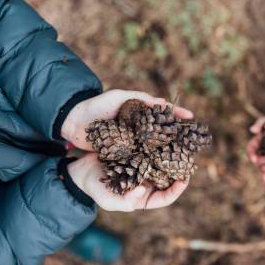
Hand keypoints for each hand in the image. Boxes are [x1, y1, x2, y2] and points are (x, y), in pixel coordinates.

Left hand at [61, 89, 193, 150]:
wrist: (73, 122)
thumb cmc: (97, 106)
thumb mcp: (120, 97)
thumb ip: (142, 99)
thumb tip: (165, 102)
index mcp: (141, 114)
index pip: (164, 116)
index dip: (177, 117)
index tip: (191, 119)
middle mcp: (139, 130)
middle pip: (163, 135)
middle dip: (177, 138)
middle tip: (192, 142)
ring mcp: (132, 144)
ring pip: (154, 149)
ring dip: (167, 154)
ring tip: (182, 158)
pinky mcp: (122, 156)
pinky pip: (140, 160)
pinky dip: (151, 163)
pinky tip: (161, 168)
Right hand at [67, 153, 188, 211]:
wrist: (79, 170)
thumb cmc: (94, 188)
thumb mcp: (109, 200)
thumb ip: (126, 200)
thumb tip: (144, 191)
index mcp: (144, 196)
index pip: (166, 197)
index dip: (177, 190)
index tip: (184, 180)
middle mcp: (147, 181)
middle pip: (168, 177)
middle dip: (179, 168)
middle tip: (188, 158)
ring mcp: (143, 166)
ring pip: (162, 161)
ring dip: (171, 153)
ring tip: (181, 144)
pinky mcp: (137, 153)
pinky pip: (151, 148)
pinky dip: (158, 142)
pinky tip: (164, 134)